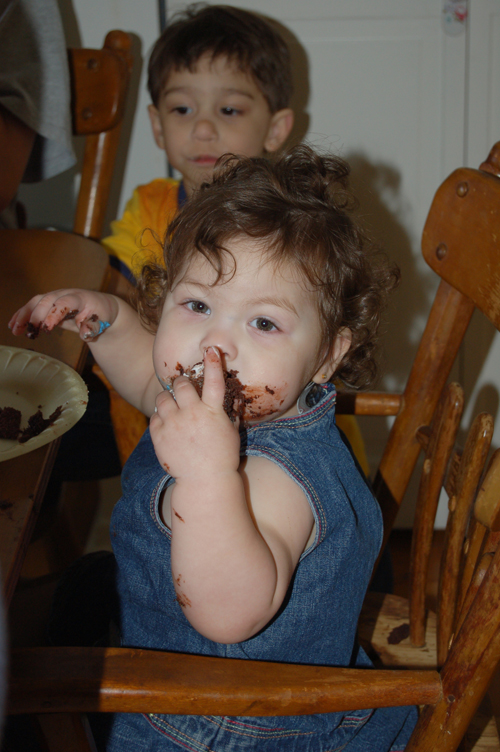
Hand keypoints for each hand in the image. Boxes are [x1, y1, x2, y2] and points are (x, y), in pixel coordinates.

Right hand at [8, 289, 118, 340]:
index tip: (46, 327)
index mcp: (81, 298)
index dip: (55, 313)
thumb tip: (84, 334)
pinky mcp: (49, 303)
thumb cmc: (101, 315)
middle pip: (47, 300)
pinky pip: (33, 306)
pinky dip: (22, 315)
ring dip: (24, 314)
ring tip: (15, 329)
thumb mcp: (101, 322)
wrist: (101, 308)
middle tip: (30, 331)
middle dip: (36, 315)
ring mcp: (56, 297)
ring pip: (36, 302)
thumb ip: (93, 327)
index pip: (65, 302)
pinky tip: (13, 325)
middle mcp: (66, 294)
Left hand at [150, 346, 240, 480]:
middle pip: (181, 384)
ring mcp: (173, 424)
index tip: (211, 349)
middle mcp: (192, 414)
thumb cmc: (223, 457)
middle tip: (183, 389)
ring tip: (172, 407)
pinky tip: (167, 424)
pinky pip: (154, 416)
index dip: (213, 362)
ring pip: (162, 398)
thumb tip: (235, 396)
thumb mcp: (232, 432)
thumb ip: (231, 412)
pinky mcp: (159, 435)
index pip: (214, 380)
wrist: (204, 481)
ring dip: (167, 399)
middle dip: (181, 383)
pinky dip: (160, 417)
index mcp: (212, 412)